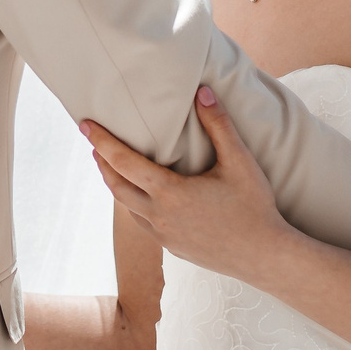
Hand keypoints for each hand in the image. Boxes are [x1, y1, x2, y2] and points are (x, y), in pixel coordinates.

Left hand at [83, 87, 298, 285]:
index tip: (85, 125)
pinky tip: (145, 196)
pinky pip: (145, 223)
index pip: (124, 162)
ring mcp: (164, 236)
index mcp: (169, 193)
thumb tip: (202, 93)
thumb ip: (219, 125)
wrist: (265, 257)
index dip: (102, 141)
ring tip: (114, 166)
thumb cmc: (254, 207)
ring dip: (117, 184)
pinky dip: (136, 204)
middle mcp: (159, 216)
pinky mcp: (173, 248)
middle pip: (116, 186)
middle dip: (102, 163)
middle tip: (94, 143)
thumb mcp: (240, 162)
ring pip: (128, 207)